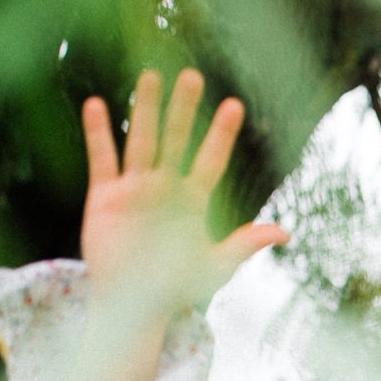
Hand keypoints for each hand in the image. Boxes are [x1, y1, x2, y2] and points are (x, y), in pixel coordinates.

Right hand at [80, 67, 285, 319]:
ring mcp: (134, 190)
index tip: (235, 105)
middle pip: (176, 140)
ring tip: (150, 75)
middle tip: (192, 75)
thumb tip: (285, 232)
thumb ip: (244, 244)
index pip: (210, 161)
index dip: (221, 135)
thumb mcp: (214, 266)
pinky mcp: (105, 197)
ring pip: (141, 141)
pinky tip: (96, 104)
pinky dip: (98, 133)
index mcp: (193, 202)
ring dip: (145, 109)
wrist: (133, 305)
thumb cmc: (176, 288)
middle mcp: (165, 188)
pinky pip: (102, 159)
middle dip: (184, 109)